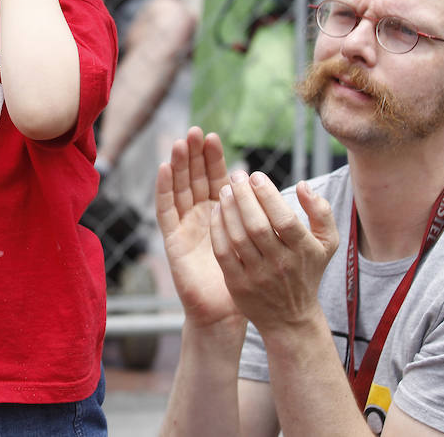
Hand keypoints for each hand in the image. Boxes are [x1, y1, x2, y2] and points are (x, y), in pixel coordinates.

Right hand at [156, 127, 246, 333]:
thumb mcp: (259, 241)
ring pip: (179, 189)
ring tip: (180, 142)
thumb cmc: (246, 278)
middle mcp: (200, 215)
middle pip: (195, 177)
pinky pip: (166, 211)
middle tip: (195, 131)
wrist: (225, 312)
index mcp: (222, 212)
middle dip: (194, 154)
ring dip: (179, 165)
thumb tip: (279, 185)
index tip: (214, 136)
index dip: (213, 158)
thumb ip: (264, 214)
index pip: (215, 178)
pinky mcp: (172, 240)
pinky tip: (165, 169)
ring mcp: (185, 225)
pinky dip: (164, 189)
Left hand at [210, 174, 337, 340]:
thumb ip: (321, 211)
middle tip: (235, 176)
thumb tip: (302, 185)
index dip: (268, 195)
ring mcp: (258, 276)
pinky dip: (217, 229)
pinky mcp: (238, 284)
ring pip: (238, 237)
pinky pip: (223, 252)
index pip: (284, 219)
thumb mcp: (327, 243)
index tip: (256, 176)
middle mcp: (281, 264)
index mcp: (303, 251)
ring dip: (228, 209)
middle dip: (243, 196)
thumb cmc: (307, 270)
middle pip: (257, 226)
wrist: (290, 317)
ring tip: (225, 189)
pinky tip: (217, 211)